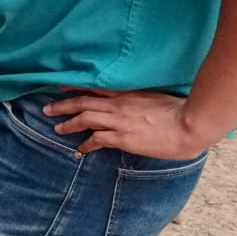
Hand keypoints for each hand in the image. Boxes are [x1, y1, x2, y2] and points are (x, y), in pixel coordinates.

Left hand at [45, 89, 216, 158]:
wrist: (189, 125)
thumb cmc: (179, 111)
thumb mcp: (156, 97)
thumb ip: (141, 99)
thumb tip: (136, 105)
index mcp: (127, 94)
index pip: (95, 88)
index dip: (75, 88)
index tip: (61, 87)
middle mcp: (118, 105)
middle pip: (83, 102)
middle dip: (62, 106)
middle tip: (47, 109)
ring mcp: (119, 121)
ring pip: (85, 119)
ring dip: (69, 123)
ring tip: (57, 128)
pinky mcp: (123, 138)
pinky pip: (98, 139)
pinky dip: (87, 143)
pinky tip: (80, 148)